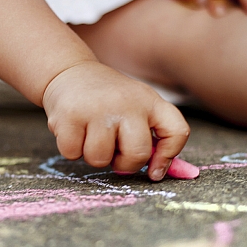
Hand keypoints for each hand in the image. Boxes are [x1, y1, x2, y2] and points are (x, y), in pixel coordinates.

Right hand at [42, 61, 189, 180]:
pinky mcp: (70, 114)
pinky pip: (73, 153)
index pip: (177, 131)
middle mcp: (127, 103)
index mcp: (150, 101)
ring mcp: (98, 108)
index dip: (169, 156)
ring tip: (91, 135)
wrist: (69, 72)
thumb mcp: (135, 109)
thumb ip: (151, 138)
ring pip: (100, 159)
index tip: (154, 170)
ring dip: (93, 156)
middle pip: (138, 154)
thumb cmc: (107, 100)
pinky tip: (74, 130)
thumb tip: (158, 174)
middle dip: (124, 164)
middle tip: (114, 152)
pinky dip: (71, 149)